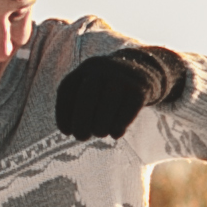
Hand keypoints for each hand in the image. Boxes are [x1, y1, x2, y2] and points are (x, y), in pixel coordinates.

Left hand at [56, 46, 184, 139]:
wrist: (143, 69)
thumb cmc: (108, 87)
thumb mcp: (91, 86)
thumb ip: (78, 105)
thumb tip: (71, 130)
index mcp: (85, 68)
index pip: (67, 90)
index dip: (63, 114)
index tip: (66, 132)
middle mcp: (102, 69)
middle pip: (87, 96)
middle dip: (81, 122)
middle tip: (81, 137)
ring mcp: (122, 77)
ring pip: (107, 107)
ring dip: (100, 127)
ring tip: (100, 133)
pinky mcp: (139, 89)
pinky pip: (126, 113)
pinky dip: (118, 127)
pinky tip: (116, 133)